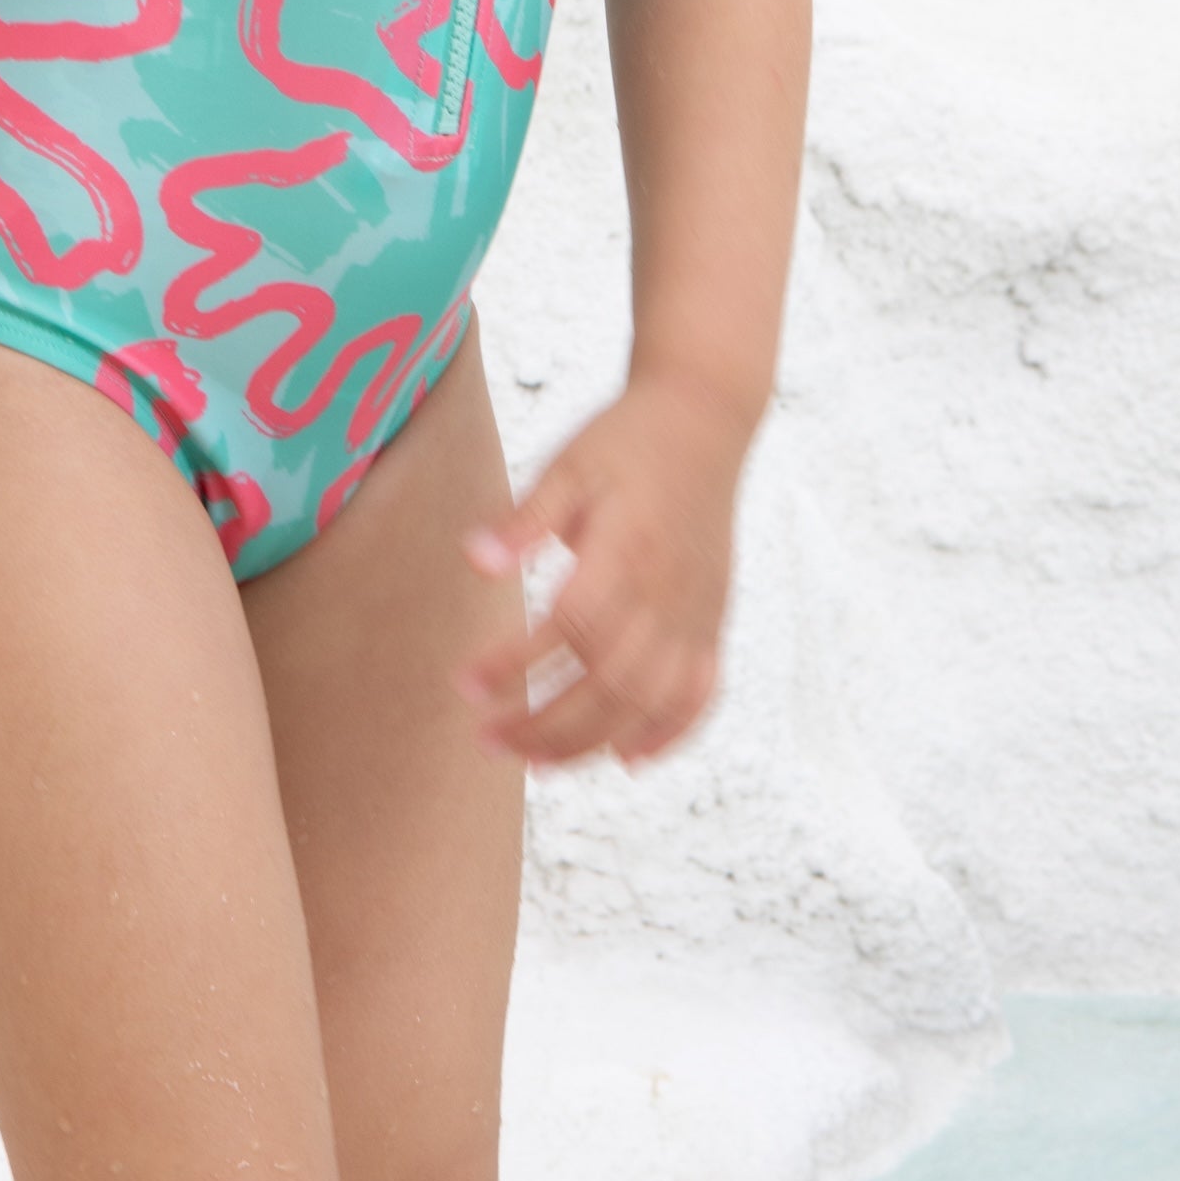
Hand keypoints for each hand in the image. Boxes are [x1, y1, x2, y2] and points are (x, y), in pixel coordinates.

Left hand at [455, 371, 749, 767]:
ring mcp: (696, 612)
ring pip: (648, 701)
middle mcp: (666, 591)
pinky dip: (670, 734)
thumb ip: (525, 517)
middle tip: (487, 740)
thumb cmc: (625, 440)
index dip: (516, 664)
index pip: (568, 627)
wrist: (704, 418)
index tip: (465, 683)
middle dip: (544, 723)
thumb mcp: (567, 463)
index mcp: (625, 547)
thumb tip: (475, 561)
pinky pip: (701, 693)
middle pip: (608, 682)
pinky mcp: (713, 620)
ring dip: (591, 741)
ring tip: (535, 762)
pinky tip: (627, 758)